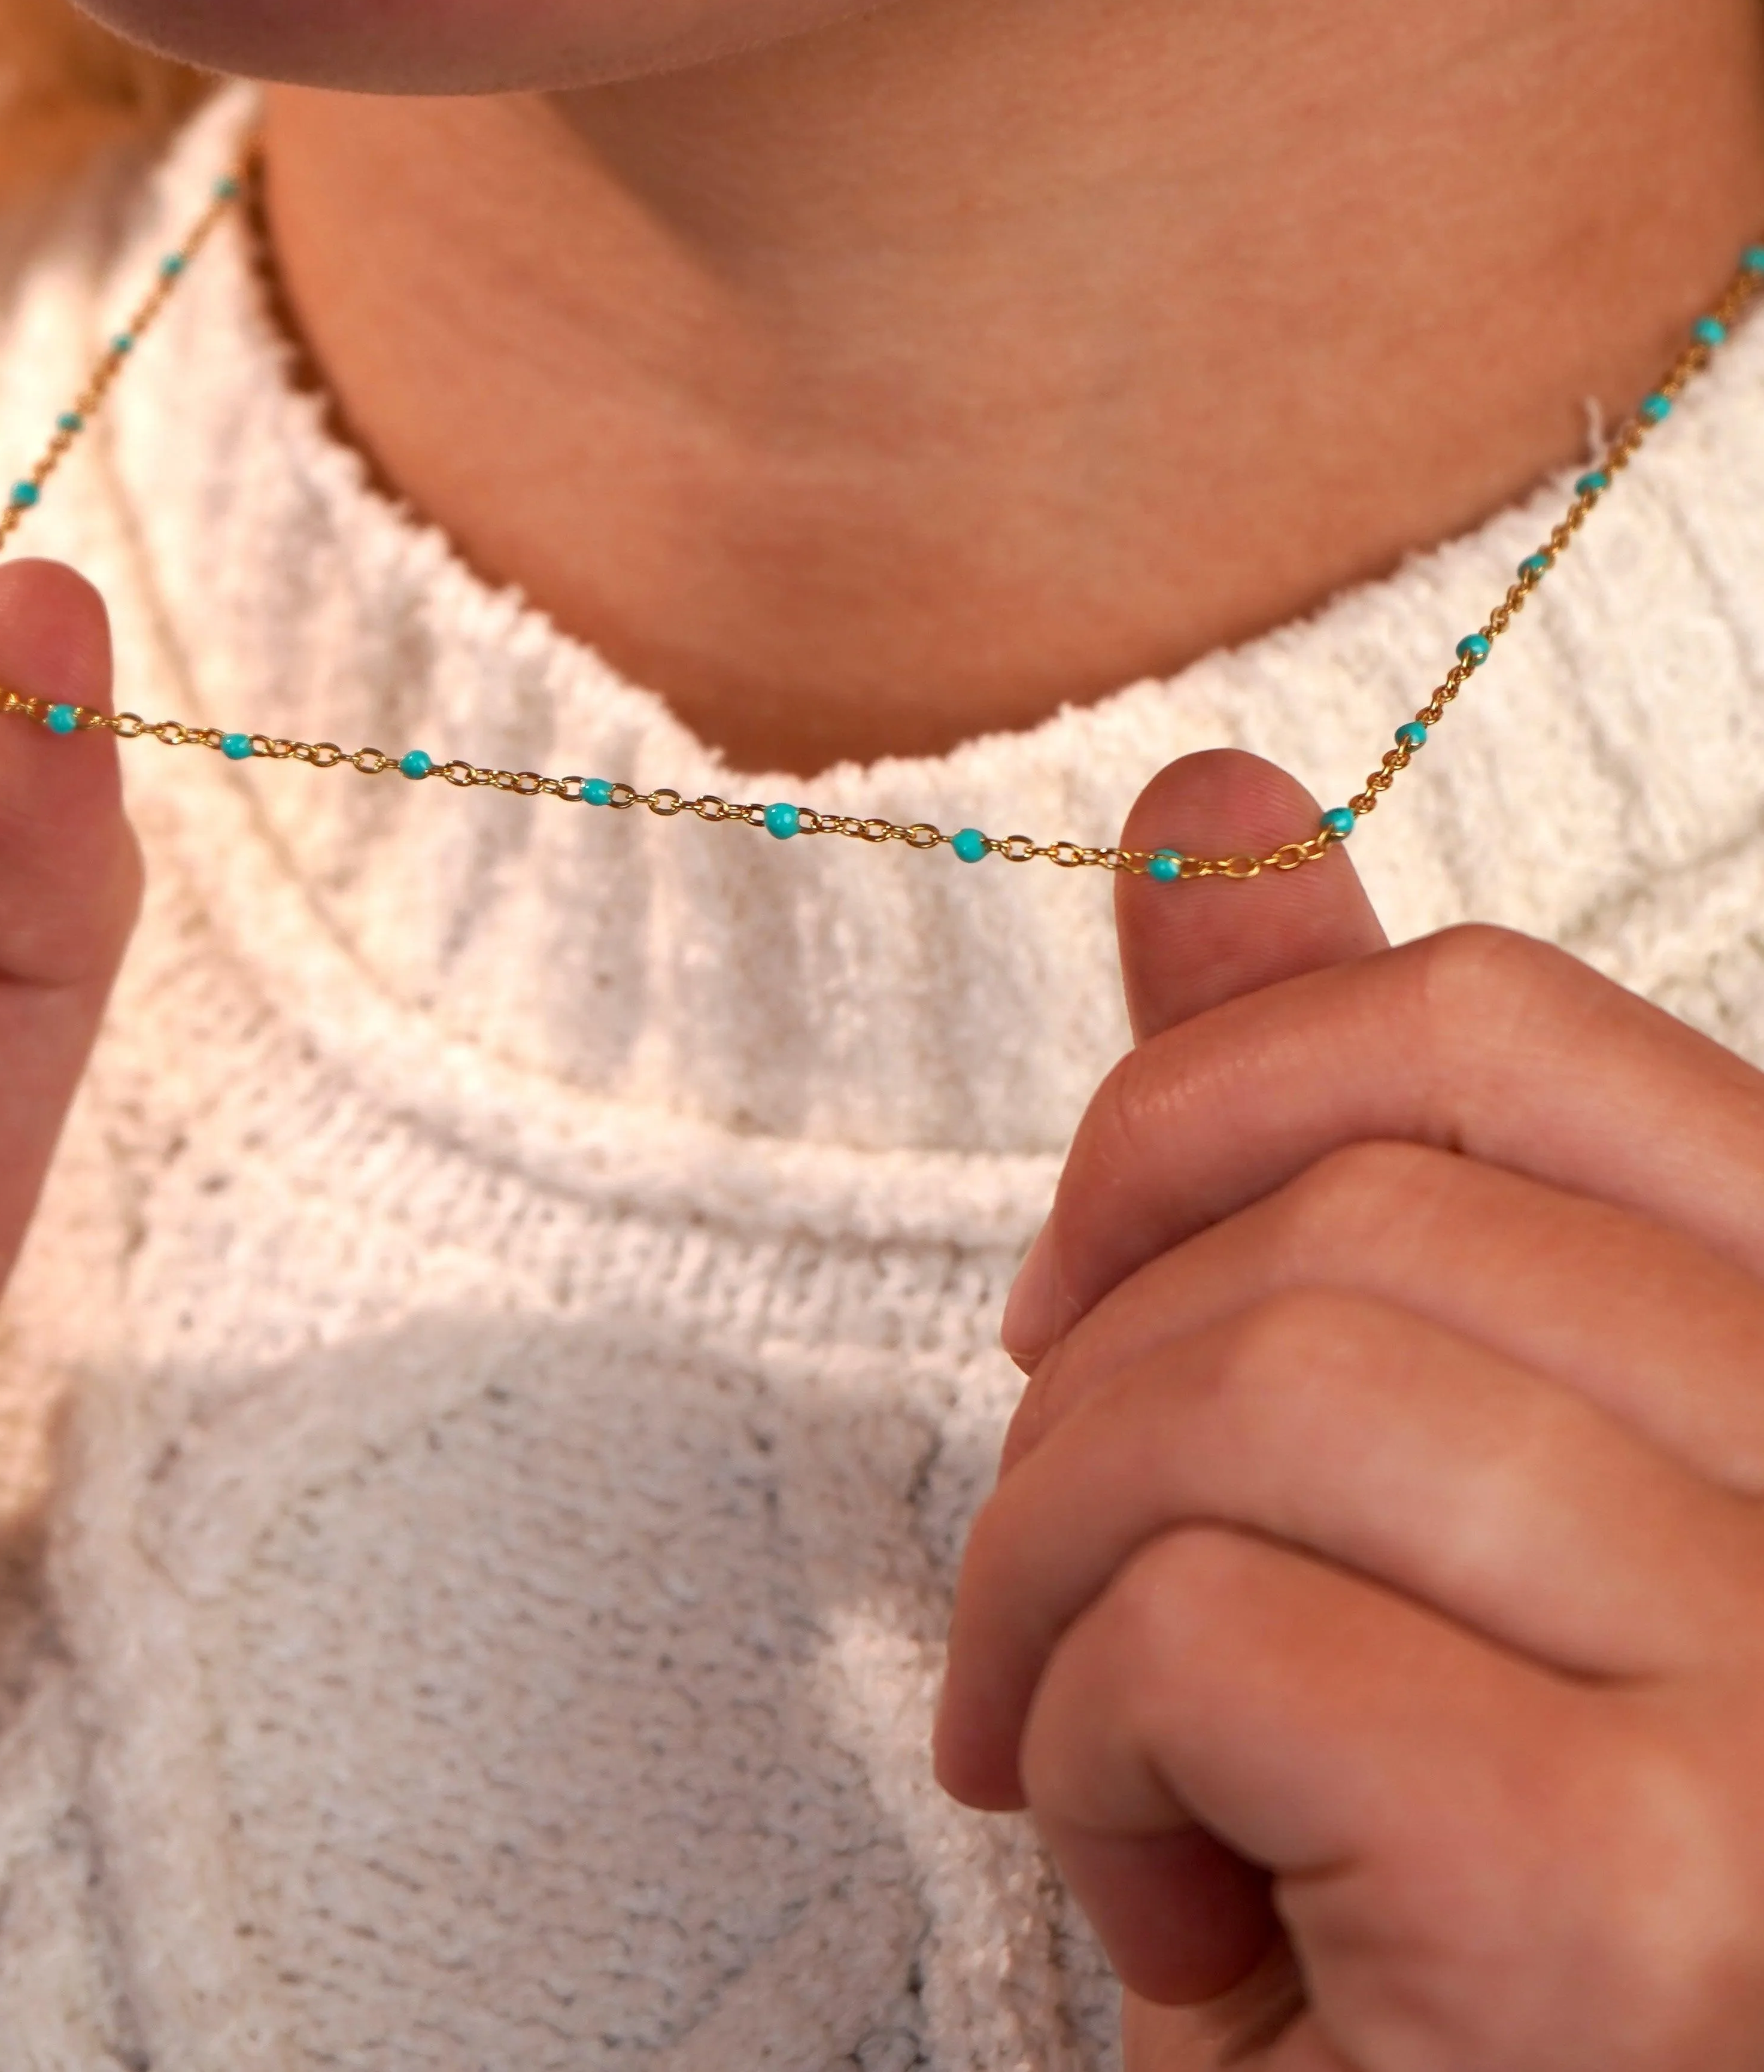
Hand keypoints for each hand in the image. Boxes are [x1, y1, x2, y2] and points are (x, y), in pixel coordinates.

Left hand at [934, 751, 1763, 2071]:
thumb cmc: (1379, 1837)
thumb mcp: (1351, 1470)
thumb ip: (1322, 1124)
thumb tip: (1211, 798)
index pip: (1503, 1027)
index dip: (1208, 1107)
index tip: (1071, 1293)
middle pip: (1353, 1215)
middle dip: (1092, 1401)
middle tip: (1058, 1605)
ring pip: (1268, 1387)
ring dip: (1061, 1578)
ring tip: (1077, 1747)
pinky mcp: (1639, 1899)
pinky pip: (1219, 1628)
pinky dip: (1089, 1745)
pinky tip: (1165, 1894)